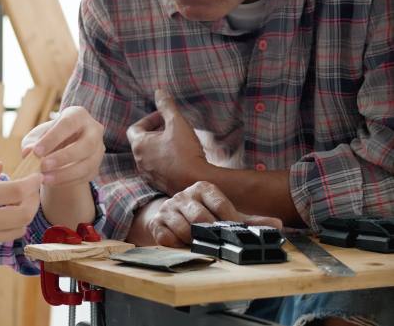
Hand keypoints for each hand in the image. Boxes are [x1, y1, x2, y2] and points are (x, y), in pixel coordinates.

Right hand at [0, 163, 42, 268]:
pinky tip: (0, 215)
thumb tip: (0, 167)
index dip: (32, 183)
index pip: (16, 190)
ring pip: (18, 229)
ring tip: (18, 202)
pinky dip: (8, 226)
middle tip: (32, 190)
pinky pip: (2, 237)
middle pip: (25, 213)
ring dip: (24, 215)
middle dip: (34, 200)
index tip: (37, 175)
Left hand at [21, 106, 104, 186]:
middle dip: (64, 157)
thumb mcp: (38, 136)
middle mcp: (93, 130)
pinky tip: (52, 182)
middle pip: (86, 144)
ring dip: (65, 174)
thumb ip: (32, 142)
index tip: (36, 152)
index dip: (53, 138)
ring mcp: (98, 150)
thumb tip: (27, 152)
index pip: (68, 124)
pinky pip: (85, 176)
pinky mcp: (96, 166)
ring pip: (88, 164)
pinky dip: (68, 181)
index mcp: (78, 115)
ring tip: (44, 179)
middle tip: (43, 166)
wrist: (61, 149)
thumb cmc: (48, 137)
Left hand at [127, 89, 206, 194]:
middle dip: (155, 132)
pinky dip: (164, 159)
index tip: (163, 117)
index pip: (135, 128)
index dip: (149, 120)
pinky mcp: (157, 183)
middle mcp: (139, 160)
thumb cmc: (185, 152)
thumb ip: (167, 106)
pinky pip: (156, 167)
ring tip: (177, 141)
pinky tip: (180, 157)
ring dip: (160, 146)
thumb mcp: (177, 123)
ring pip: (149, 155)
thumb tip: (159, 92)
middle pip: (142, 141)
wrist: (196, 181)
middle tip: (171, 127)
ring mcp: (147, 174)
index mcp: (139, 145)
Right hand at [147, 181, 282, 246]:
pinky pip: (167, 238)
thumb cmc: (202, 213)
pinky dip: (177, 245)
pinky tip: (182, 245)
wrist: (169, 214)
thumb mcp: (224, 213)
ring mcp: (168, 208)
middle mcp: (184, 195)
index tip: (236, 234)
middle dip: (211, 233)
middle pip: (201, 217)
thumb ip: (248, 220)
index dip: (230, 221)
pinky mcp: (156, 223)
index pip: (221, 204)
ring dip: (194, 241)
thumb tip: (277, 225)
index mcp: (203, 188)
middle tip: (218, 244)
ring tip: (200, 245)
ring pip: (184, 229)